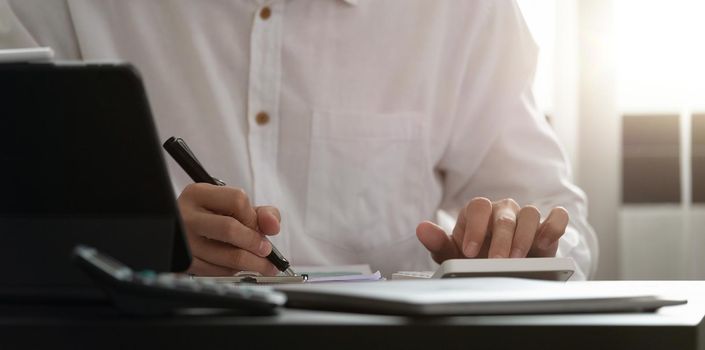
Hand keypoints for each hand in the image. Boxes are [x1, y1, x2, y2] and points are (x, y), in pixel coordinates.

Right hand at [177, 183, 280, 275]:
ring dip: (252, 264)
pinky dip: (234, 272)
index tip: (260, 227)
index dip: (254, 216)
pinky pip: (217, 272)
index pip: (237, 200)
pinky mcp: (183, 263)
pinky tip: (239, 267)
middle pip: (230, 229)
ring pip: (227, 256)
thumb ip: (262, 213)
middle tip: (267, 251)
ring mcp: (183, 241)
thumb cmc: (214, 219)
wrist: (184, 232)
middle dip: (255, 243)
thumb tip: (273, 226)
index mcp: (198, 194)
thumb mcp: (235, 208)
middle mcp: (186, 215)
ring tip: (262, 264)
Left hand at [416, 197, 568, 262]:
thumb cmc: (476, 259)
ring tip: (517, 259)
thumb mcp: (455, 256)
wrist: (501, 271)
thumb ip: (438, 243)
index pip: (478, 207)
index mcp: (479, 212)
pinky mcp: (548, 228)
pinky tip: (546, 241)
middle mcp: (503, 210)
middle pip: (504, 215)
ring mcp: (526, 217)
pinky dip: (554, 225)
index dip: (475, 228)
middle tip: (496, 262)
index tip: (470, 252)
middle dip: (500, 240)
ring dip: (525, 237)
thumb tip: (421, 228)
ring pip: (530, 214)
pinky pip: (557, 217)